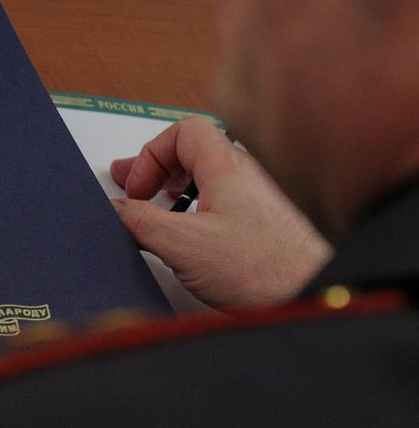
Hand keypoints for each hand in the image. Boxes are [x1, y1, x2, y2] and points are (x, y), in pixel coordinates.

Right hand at [110, 117, 331, 307]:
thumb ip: (141, 222)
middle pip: (193, 155)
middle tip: (129, 186)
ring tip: (152, 211)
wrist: (312, 295)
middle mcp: (246, 176)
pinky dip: (193, 212)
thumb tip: (115, 211)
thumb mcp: (183, 244)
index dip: (151, 154)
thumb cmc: (265, 269)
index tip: (135, 188)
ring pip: (206, 181)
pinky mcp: (261, 226)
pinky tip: (184, 237)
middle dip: (155, 171)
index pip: (184, 132)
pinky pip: (220, 205)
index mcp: (227, 167)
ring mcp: (256, 201)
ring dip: (173, 193)